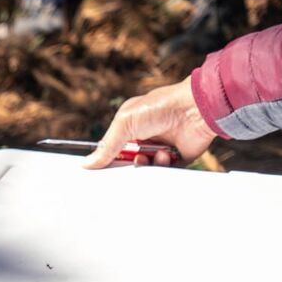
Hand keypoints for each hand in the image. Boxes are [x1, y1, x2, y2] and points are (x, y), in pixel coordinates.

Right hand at [83, 76, 215, 168]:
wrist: (195, 109)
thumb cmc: (160, 108)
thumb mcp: (125, 124)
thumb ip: (106, 146)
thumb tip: (86, 163)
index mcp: (130, 127)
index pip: (112, 149)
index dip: (106, 160)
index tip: (98, 171)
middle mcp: (144, 138)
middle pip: (127, 162)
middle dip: (127, 166)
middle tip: (128, 165)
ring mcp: (160, 148)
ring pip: (145, 170)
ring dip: (146, 165)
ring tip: (153, 155)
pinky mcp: (177, 158)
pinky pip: (164, 173)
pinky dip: (164, 166)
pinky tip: (167, 155)